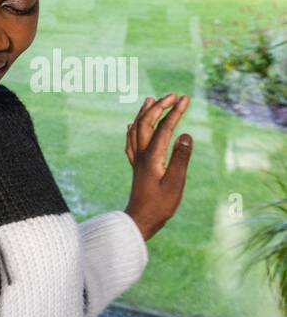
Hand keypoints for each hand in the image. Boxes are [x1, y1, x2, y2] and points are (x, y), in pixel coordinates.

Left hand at [124, 92, 192, 240]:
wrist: (139, 221)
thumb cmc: (160, 205)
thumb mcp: (175, 182)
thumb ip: (180, 158)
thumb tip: (185, 134)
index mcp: (152, 157)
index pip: (164, 128)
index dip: (175, 111)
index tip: (185, 98)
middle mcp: (141, 156)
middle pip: (146, 124)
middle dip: (159, 106)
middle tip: (172, 95)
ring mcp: (136, 161)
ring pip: (136, 131)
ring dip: (144, 114)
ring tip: (150, 100)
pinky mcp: (136, 168)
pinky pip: (131, 143)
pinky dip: (133, 130)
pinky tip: (131, 126)